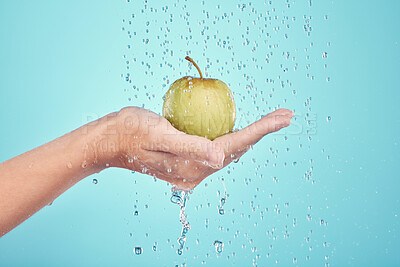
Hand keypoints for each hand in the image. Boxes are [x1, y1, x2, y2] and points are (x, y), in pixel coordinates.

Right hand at [105, 107, 293, 189]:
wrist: (110, 140)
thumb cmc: (130, 132)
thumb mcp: (159, 135)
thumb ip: (190, 147)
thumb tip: (221, 159)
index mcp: (192, 168)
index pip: (234, 146)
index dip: (260, 131)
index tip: (283, 118)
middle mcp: (196, 172)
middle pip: (237, 149)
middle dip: (263, 133)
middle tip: (285, 116)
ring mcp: (192, 168)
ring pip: (230, 150)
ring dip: (252, 134)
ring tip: (273, 121)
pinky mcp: (187, 160)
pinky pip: (217, 148)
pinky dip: (234, 136)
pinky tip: (243, 128)